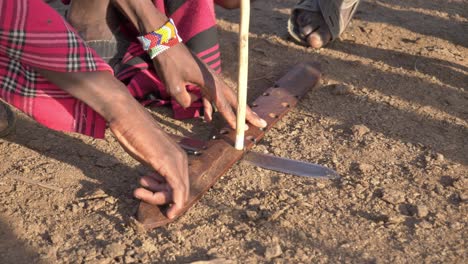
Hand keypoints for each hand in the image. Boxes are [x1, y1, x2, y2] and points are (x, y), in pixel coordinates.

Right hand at [36, 68, 189, 218]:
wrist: (125, 115)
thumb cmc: (133, 132)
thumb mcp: (147, 154)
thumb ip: (155, 167)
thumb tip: (156, 181)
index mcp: (178, 156)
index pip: (181, 184)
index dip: (169, 197)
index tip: (151, 198)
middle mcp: (181, 158)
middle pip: (181, 190)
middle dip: (162, 198)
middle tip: (140, 193)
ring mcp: (176, 160)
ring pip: (178, 192)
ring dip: (157, 198)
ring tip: (138, 189)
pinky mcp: (167, 162)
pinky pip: (176, 189)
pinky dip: (172, 201)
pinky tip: (152, 199)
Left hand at [152, 44, 266, 128]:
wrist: (165, 44)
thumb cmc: (169, 63)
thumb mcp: (172, 85)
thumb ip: (184, 100)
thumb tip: (192, 105)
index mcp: (209, 81)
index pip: (223, 103)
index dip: (231, 117)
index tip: (239, 128)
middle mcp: (214, 80)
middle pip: (234, 100)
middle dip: (247, 113)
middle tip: (260, 123)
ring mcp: (210, 79)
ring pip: (226, 98)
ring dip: (234, 111)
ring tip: (244, 125)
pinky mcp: (204, 79)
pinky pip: (212, 95)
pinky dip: (212, 106)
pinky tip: (209, 118)